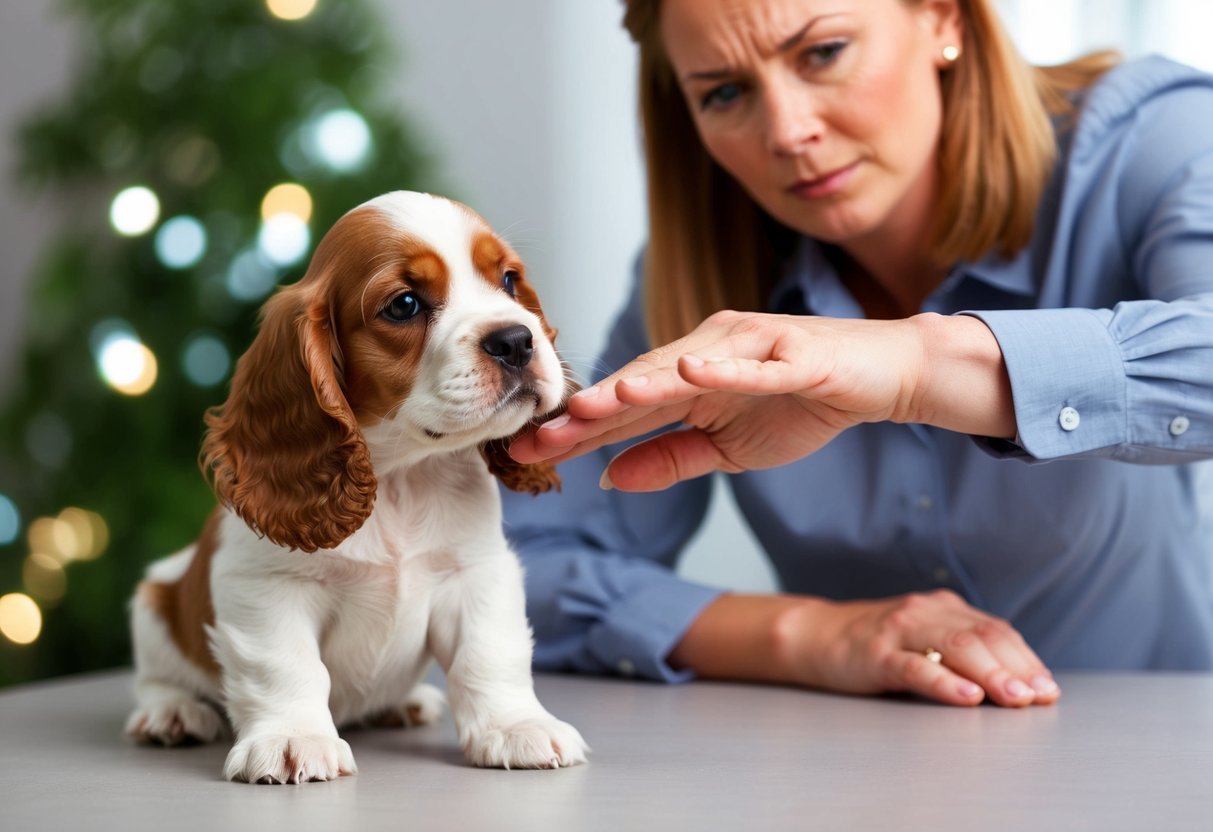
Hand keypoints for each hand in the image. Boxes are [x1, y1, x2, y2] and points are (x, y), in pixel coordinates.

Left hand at [510, 310, 1012, 490]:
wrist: (879, 377)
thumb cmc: (801, 404)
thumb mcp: (727, 451)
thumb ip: (669, 460)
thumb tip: (609, 480)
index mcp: (686, 379)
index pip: (623, 411)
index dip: (577, 432)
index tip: (528, 456)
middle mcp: (705, 353)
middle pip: (638, 387)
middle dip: (587, 414)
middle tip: (537, 437)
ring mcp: (747, 347)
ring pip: (682, 369)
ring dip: (638, 387)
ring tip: (592, 406)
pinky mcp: (793, 351)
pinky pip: (751, 364)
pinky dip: (721, 369)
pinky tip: (685, 372)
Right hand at [788, 591, 1059, 706]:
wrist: (815, 636)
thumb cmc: (876, 645)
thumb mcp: (923, 639)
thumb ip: (961, 651)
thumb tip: (1018, 684)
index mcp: (942, 609)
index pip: (996, 629)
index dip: (1026, 658)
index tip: (1049, 688)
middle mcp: (925, 612)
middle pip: (983, 635)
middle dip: (1017, 667)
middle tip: (1039, 697)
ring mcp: (899, 631)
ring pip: (956, 646)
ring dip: (992, 673)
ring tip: (1015, 698)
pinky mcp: (875, 654)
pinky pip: (915, 666)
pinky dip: (944, 682)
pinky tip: (966, 696)